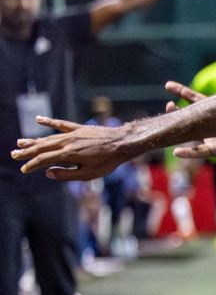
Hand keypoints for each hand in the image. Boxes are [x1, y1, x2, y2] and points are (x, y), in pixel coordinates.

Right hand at [12, 120, 138, 180]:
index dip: (32, 165)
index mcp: (68, 154)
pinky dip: (49, 122)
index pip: (44, 160)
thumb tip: (48, 173)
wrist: (122, 143)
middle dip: (27, 152)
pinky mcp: (79, 128)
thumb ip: (67, 174)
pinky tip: (38, 119)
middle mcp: (67, 142)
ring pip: (48, 137)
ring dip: (33, 140)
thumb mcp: (88, 174)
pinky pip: (61, 124)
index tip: (23, 169)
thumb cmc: (107, 162)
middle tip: (13, 154)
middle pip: (42, 147)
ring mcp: (72, 134)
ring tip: (20, 142)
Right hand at [165, 65, 215, 171]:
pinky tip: (177, 151)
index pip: (197, 100)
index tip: (168, 85)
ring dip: (181, 128)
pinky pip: (201, 151)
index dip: (183, 93)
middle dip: (177, 111)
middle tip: (168, 105)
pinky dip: (189, 152)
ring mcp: (212, 138)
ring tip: (170, 124)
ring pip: (192, 133)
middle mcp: (211, 125)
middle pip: (191, 116)